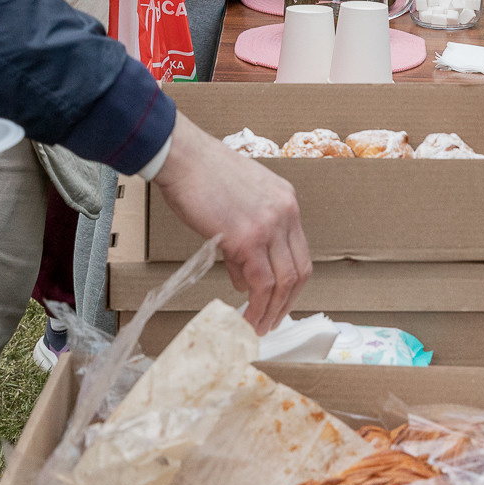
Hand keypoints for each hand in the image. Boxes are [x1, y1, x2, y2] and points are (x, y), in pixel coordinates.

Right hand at [152, 113, 310, 332]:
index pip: (300, 251)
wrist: (184, 158)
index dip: (292, 282)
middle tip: (271, 321)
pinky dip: (256, 305)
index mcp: (286, 201)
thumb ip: (247, 236)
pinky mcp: (247, 238)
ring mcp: (269, 226)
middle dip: (286, 302)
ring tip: (257, 327)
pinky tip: (245, 318)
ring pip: (283, 281)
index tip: (280, 301)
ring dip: (271, 310)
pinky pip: (260, 282)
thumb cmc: (202, 175)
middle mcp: (285, 213)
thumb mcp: (239, 201)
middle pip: (299, 269)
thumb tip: (244, 277)